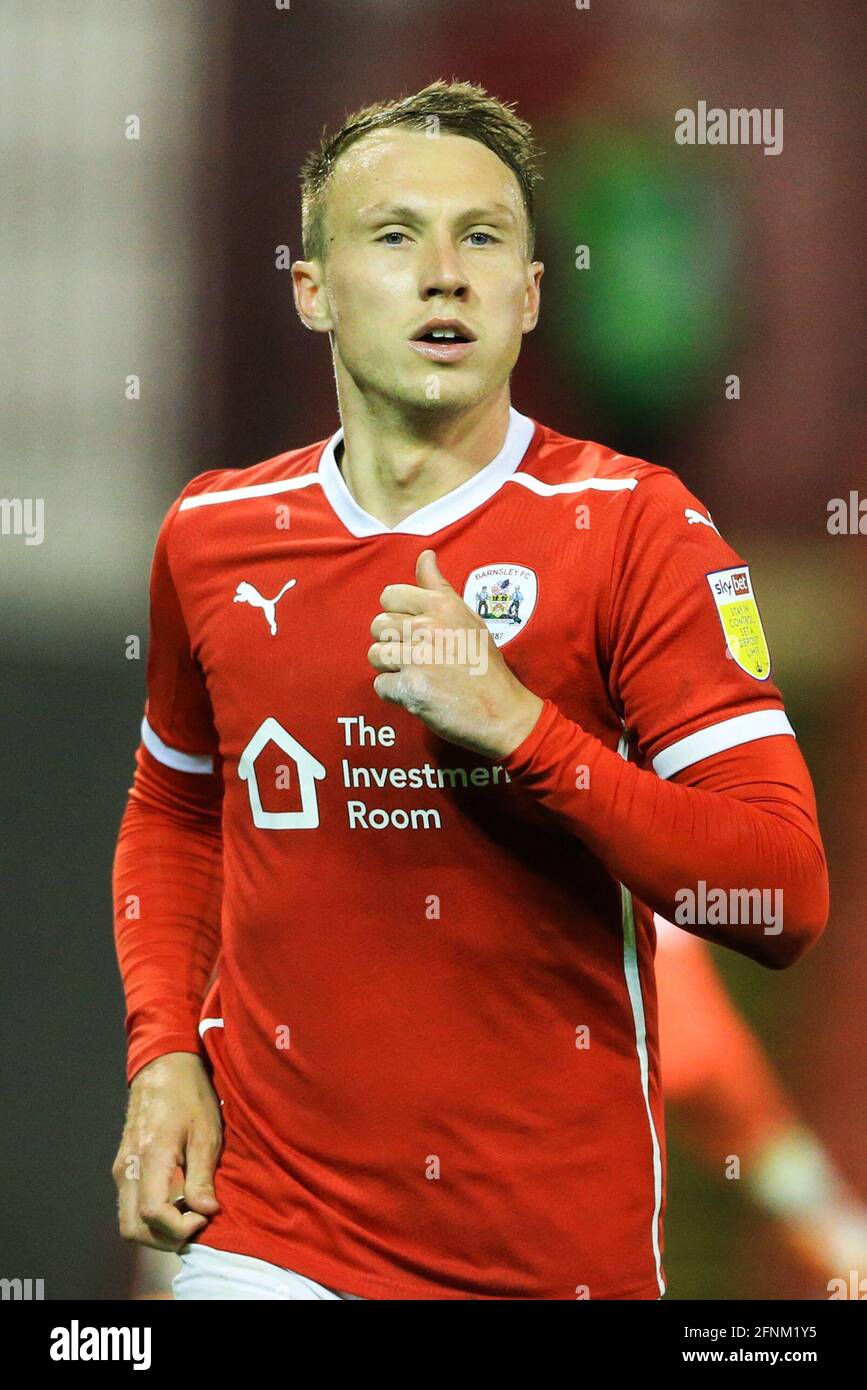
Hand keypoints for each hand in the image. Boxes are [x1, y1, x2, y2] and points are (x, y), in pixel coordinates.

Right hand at [112, 1051, 222, 1251]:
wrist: (162, 1067)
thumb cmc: (189, 1095)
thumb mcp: (206, 1132)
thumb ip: (202, 1175)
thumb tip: (206, 1211)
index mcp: (149, 1157)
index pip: (152, 1214)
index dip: (179, 1227)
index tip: (204, 1216)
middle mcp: (127, 1168)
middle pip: (132, 1228)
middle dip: (165, 1238)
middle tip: (196, 1222)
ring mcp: (121, 1168)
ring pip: (128, 1221)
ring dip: (157, 1230)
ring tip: (188, 1213)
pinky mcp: (122, 1166)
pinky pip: (129, 1205)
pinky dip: (150, 1216)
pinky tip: (177, 1200)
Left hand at [368, 549, 543, 759]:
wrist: (502, 712)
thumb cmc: (485, 665)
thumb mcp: (468, 618)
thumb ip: (439, 588)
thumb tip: (425, 555)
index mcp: (442, 606)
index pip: (390, 595)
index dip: (396, 614)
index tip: (413, 630)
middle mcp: (428, 627)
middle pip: (378, 625)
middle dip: (391, 642)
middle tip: (415, 656)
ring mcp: (419, 659)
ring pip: (375, 655)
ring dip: (390, 668)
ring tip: (415, 675)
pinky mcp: (411, 689)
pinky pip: (381, 685)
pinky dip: (395, 693)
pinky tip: (417, 693)